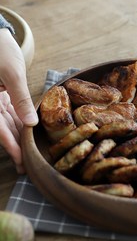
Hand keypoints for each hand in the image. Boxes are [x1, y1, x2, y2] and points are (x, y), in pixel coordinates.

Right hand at [0, 28, 38, 172]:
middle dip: (14, 147)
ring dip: (17, 137)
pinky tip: (28, 132)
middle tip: (25, 166)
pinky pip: (10, 112)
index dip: (10, 146)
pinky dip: (19, 122)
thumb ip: (20, 99)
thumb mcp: (12, 73)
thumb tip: (30, 124)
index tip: (20, 161)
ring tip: (27, 153)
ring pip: (7, 123)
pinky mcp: (1, 95)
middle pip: (2, 129)